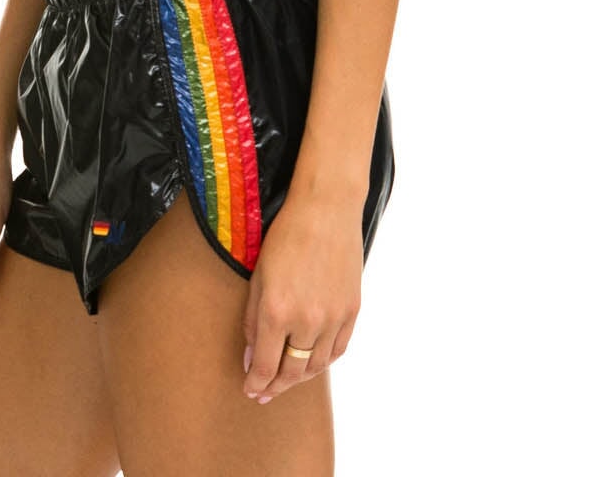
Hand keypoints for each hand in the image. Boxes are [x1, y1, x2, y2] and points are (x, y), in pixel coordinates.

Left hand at [241, 189, 364, 403]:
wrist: (326, 208)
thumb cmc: (286, 236)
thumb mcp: (258, 276)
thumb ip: (253, 320)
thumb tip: (251, 358)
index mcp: (278, 311)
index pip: (266, 366)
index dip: (256, 383)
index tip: (250, 390)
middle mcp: (307, 320)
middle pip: (292, 372)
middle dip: (275, 386)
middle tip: (264, 393)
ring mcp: (334, 317)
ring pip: (317, 366)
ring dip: (299, 377)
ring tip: (286, 379)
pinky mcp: (352, 310)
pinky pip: (338, 349)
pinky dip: (323, 361)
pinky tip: (312, 362)